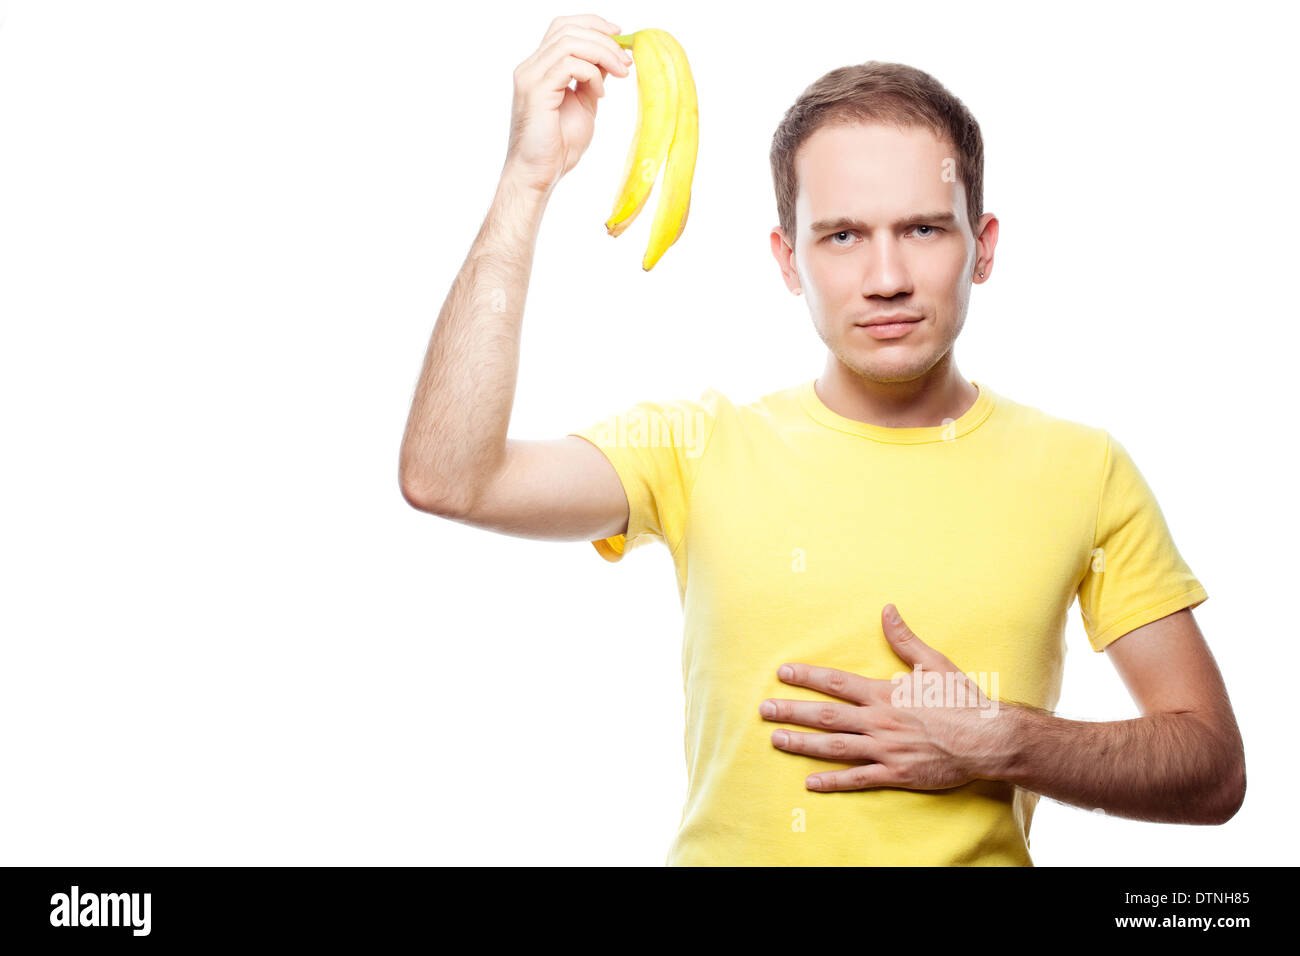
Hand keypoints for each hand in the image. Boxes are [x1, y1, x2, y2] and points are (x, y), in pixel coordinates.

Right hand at [504, 14, 632, 193]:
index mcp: (540, 67)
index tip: (620, 36)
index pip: (563, 27)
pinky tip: (600, 94)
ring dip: (602, 54)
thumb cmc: (558, 147)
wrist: (539, 176)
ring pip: (569, 42)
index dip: (593, 24)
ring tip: (621, 74)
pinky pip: (569, 65)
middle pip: (567, 28)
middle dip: (603, 39)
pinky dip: (592, 74)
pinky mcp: (536, 91)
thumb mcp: (584, 104)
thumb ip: (592, 79)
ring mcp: (530, 77)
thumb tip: (611, 59)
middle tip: (626, 61)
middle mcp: (531, 67)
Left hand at [759, 604, 1002, 791]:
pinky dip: (833, 782)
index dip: (807, 677)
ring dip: (802, 744)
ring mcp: (886, 750)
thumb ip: (905, 639)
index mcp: (885, 693)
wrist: (988, 738)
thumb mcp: (934, 663)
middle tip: (763, 709)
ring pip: (835, 747)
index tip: (782, 673)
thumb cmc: (962, 700)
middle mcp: (879, 721)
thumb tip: (887, 609)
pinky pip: (858, 779)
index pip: (836, 683)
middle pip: (826, 715)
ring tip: (776, 739)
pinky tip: (810, 783)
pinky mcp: (896, 774)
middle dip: (792, 711)